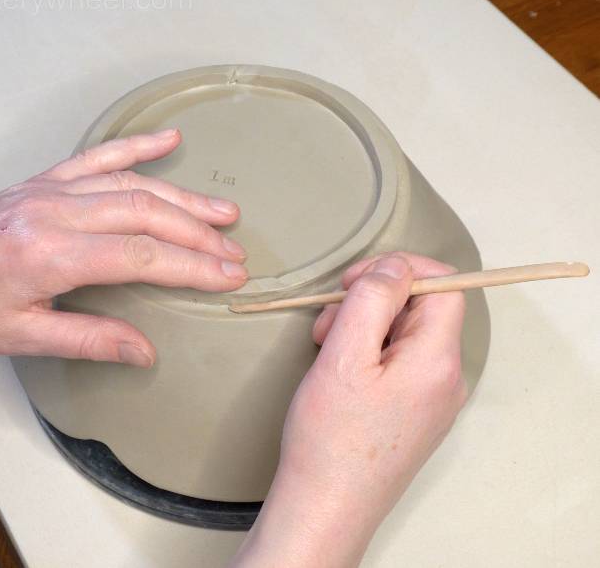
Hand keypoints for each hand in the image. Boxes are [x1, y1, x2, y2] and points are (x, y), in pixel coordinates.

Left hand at [0, 129, 247, 366]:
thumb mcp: (23, 337)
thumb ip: (90, 340)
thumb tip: (145, 351)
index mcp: (49, 255)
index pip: (141, 256)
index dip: (193, 266)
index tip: (230, 276)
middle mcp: (54, 213)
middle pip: (145, 214)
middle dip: (198, 234)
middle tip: (236, 252)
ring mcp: (49, 190)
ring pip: (130, 184)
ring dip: (182, 197)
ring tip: (223, 211)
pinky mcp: (43, 181)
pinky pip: (97, 156)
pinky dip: (136, 146)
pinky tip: (168, 141)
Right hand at [234, 253, 466, 566]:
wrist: (326, 505)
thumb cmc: (331, 438)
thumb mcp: (344, 356)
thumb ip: (372, 300)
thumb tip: (394, 265)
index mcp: (437, 360)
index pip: (443, 286)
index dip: (400, 270)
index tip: (356, 280)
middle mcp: (446, 378)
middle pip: (421, 309)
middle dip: (372, 301)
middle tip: (329, 323)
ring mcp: (433, 398)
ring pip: (406, 334)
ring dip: (365, 326)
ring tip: (328, 348)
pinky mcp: (415, 412)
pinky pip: (400, 362)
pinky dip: (369, 352)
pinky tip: (341, 370)